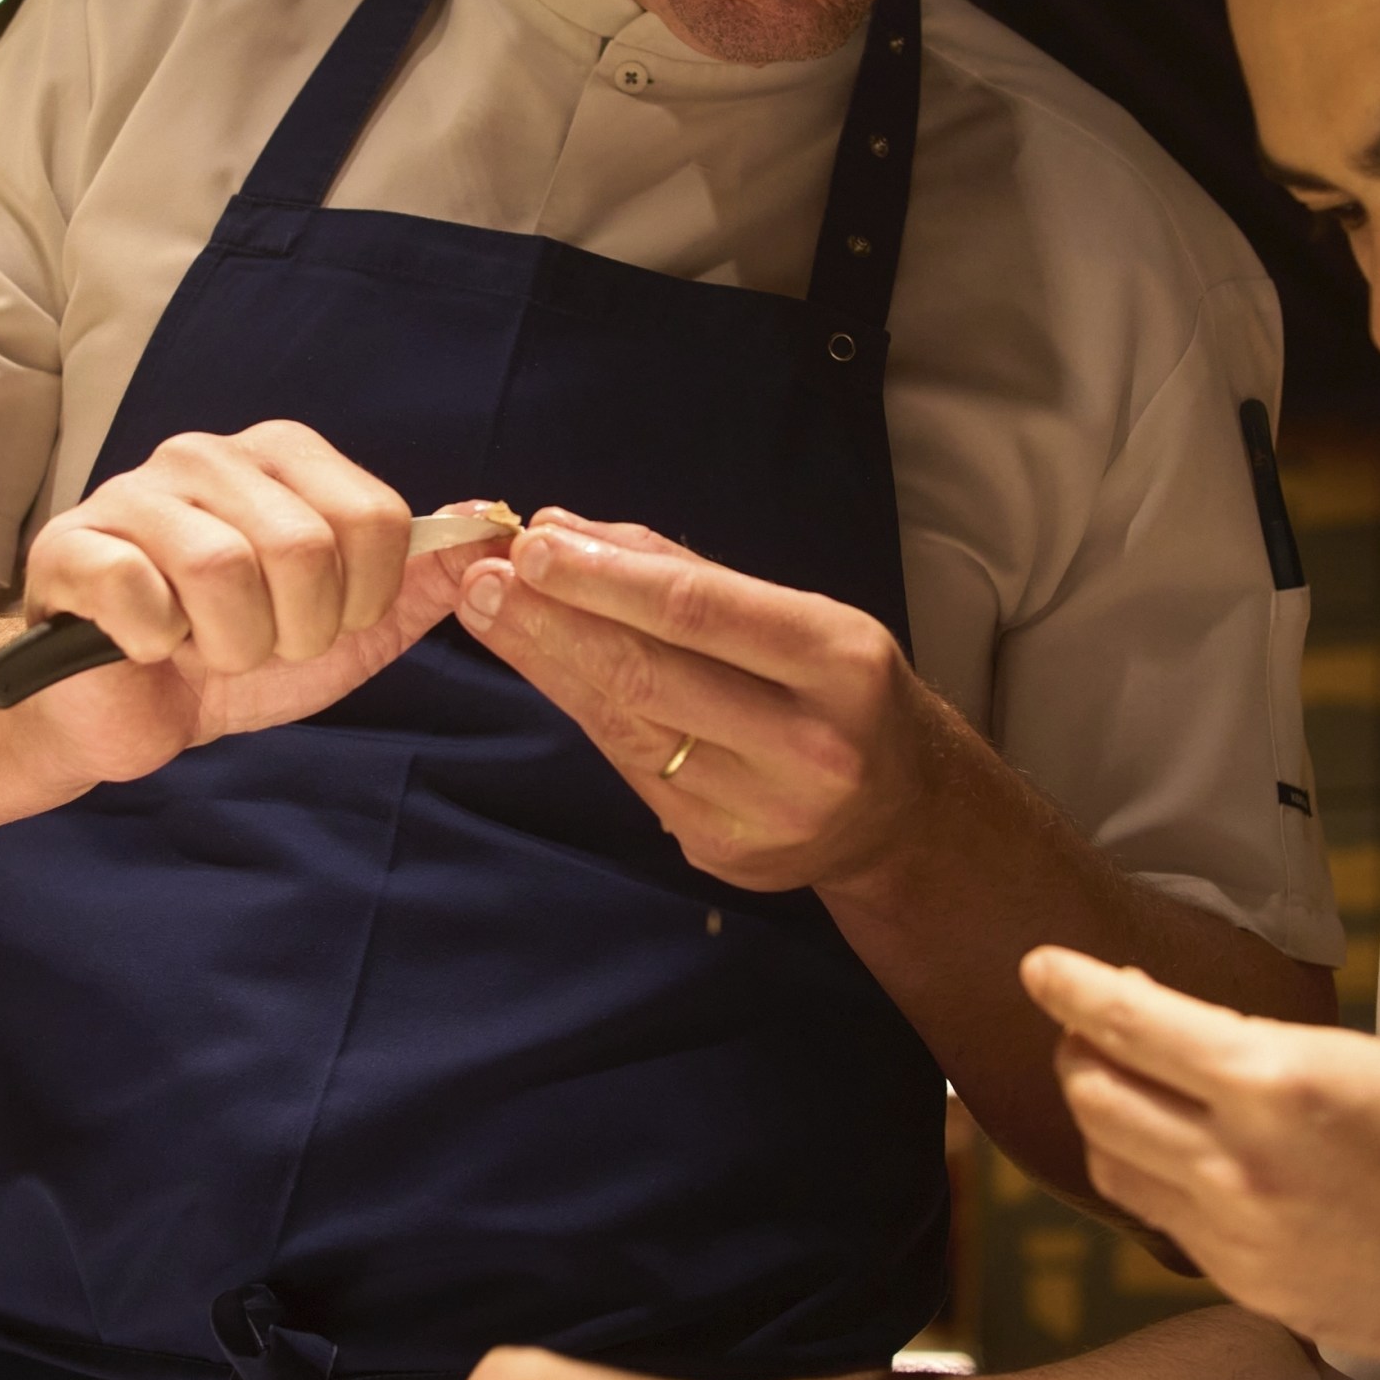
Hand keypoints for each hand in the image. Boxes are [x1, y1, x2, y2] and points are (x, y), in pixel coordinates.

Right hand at [13, 424, 495, 781]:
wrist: (125, 713)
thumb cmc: (233, 659)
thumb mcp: (347, 632)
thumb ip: (419, 583)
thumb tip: (491, 532)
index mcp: (282, 459)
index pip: (375, 516)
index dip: (364, 599)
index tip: (325, 624)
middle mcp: (209, 454)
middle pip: (304, 545)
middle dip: (296, 631)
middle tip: (258, 643)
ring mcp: (133, 492)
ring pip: (223, 569)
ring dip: (229, 645)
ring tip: (204, 647)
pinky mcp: (72, 544)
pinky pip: (141, 593)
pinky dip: (156, 643)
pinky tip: (146, 644)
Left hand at [453, 514, 941, 892]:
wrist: (897, 815)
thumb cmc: (837, 690)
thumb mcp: (799, 615)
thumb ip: (685, 574)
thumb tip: (566, 530)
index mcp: (839, 661)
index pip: (700, 612)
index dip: (605, 579)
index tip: (533, 545)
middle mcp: (809, 744)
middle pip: (650, 675)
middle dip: (554, 621)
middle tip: (482, 579)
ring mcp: (764, 810)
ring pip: (628, 726)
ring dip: (548, 664)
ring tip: (492, 613)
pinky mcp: (722, 850)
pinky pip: (633, 768)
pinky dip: (586, 711)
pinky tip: (549, 670)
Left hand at [1022, 947, 1379, 1370]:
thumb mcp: (1366, 1060)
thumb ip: (1261, 1053)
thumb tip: (1181, 1035)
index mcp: (1277, 1081)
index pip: (1130, 1024)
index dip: (1073, 988)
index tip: (1040, 966)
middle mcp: (1241, 1164)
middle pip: (1097, 1098)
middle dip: (1082, 1053)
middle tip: (1094, 1030)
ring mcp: (1239, 1237)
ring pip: (1114, 1167)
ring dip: (1107, 1121)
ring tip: (1132, 1093)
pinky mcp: (1252, 1289)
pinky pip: (1166, 1226)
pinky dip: (1156, 1184)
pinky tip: (1185, 1163)